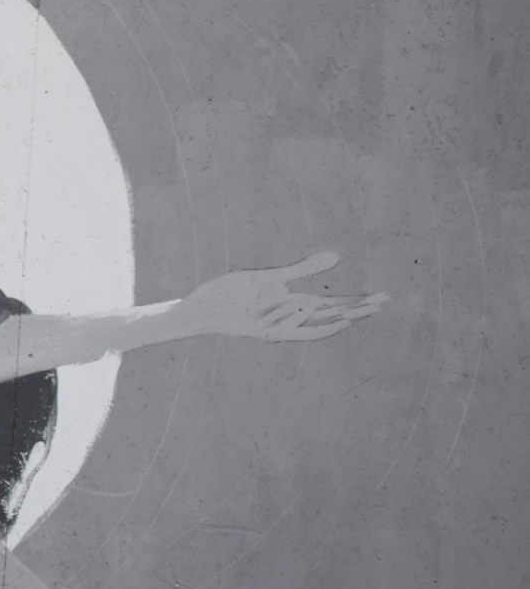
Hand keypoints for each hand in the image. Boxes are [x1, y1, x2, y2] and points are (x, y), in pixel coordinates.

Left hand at [181, 251, 386, 341]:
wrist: (204, 308)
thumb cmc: (234, 293)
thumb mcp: (270, 276)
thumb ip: (303, 268)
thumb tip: (336, 257)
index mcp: (296, 305)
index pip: (336, 304)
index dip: (359, 301)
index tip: (383, 296)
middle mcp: (291, 318)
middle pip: (333, 315)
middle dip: (358, 309)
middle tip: (384, 303)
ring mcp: (279, 326)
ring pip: (316, 326)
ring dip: (338, 319)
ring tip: (362, 311)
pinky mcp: (263, 331)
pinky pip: (290, 330)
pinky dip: (307, 324)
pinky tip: (321, 316)